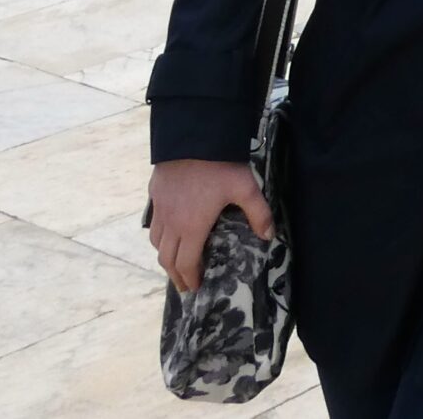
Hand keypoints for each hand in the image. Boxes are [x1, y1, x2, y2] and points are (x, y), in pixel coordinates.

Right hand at [146, 158, 271, 292]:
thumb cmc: (219, 165)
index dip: (190, 278)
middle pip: (166, 258)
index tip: (196, 286)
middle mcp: (171, 222)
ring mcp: (160, 207)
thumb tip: (269, 236)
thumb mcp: (245, 188)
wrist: (192, 135)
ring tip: (175, 260)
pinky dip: (159, 233)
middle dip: (175, 274)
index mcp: (191, 227)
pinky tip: (169, 229)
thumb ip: (258, 214)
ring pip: (156, 241)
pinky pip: (153, 221)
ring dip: (165, 255)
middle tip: (184, 283)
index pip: (185, 263)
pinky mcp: (154, 193)